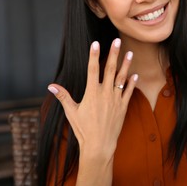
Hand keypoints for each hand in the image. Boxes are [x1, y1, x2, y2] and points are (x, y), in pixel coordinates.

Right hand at [47, 39, 137, 158]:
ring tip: (130, 53)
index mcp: (92, 93)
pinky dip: (132, 83)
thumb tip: (51, 86)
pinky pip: (129, 92)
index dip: (94, 55)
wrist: (99, 145)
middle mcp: (105, 93)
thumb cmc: (83, 129)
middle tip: (117, 41)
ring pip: (122, 78)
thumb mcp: (71, 112)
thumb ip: (63, 97)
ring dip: (126, 65)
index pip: (93, 69)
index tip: (96, 43)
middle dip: (114, 54)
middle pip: (110, 69)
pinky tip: (135, 74)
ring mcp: (116, 99)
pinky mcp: (123, 107)